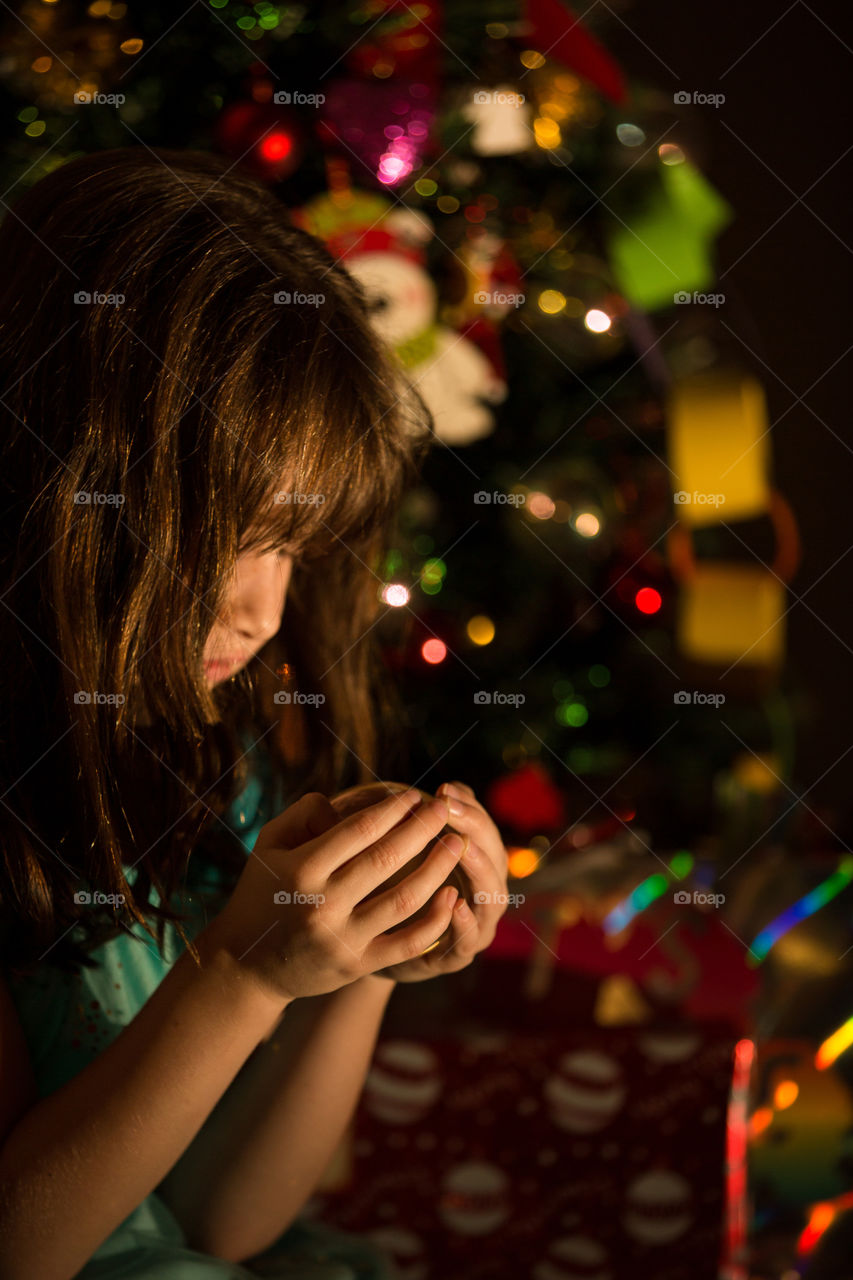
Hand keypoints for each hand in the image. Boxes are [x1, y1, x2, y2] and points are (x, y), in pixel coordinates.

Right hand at [204, 789, 465, 1002]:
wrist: (247, 966)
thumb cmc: (262, 892)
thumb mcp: (269, 845)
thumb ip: (303, 813)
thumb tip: (343, 801)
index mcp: (302, 869)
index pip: (359, 830)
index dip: (392, 810)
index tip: (414, 796)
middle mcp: (322, 904)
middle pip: (386, 859)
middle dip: (422, 829)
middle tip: (443, 810)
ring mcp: (342, 938)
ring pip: (404, 900)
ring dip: (436, 869)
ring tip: (456, 844)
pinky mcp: (357, 965)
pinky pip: (406, 942)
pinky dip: (434, 921)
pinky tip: (452, 896)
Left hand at [372, 781, 508, 983]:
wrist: (373, 945)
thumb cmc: (392, 885)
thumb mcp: (404, 849)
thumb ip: (423, 821)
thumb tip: (443, 786)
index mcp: (478, 863)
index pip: (485, 829)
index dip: (470, 807)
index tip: (444, 789)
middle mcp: (483, 893)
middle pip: (494, 857)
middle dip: (474, 828)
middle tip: (448, 808)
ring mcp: (476, 927)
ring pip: (491, 898)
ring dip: (478, 870)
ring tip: (462, 847)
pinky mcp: (455, 958)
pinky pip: (468, 942)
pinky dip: (465, 923)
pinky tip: (454, 902)